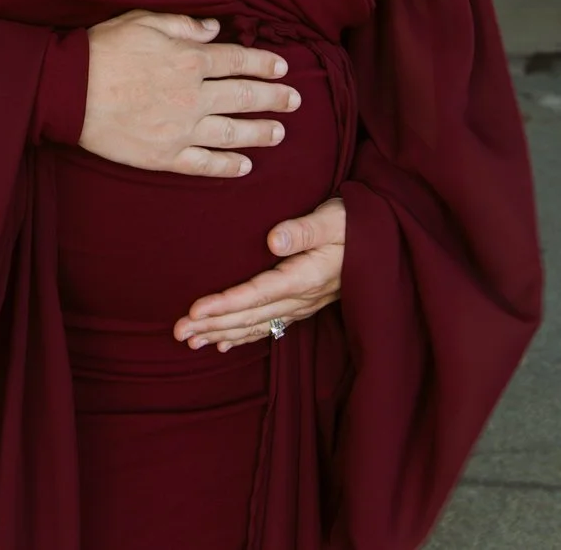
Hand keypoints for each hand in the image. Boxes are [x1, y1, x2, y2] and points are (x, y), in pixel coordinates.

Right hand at [79, 11, 300, 177]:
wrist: (69, 91)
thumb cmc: (103, 50)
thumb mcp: (142, 21)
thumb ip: (182, 25)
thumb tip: (214, 29)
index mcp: (188, 60)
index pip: (237, 61)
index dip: (263, 64)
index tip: (282, 67)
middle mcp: (192, 96)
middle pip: (243, 96)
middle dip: (273, 98)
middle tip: (294, 101)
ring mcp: (180, 129)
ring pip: (232, 132)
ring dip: (260, 133)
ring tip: (279, 133)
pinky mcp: (164, 156)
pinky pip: (204, 164)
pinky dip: (227, 166)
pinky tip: (244, 166)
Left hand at [173, 196, 345, 348]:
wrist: (385, 240)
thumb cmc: (357, 223)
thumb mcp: (334, 219)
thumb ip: (304, 230)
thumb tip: (273, 240)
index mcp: (305, 277)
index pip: (257, 294)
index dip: (225, 304)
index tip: (194, 311)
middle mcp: (301, 297)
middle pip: (250, 315)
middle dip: (213, 325)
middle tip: (179, 333)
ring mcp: (302, 304)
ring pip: (256, 324)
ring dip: (222, 333)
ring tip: (191, 342)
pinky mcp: (302, 303)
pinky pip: (269, 325)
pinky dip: (244, 335)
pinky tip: (223, 344)